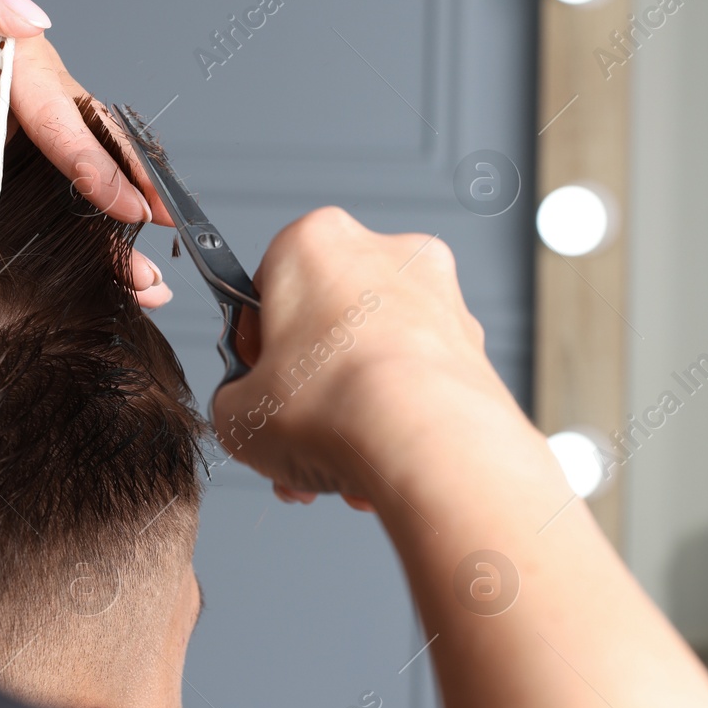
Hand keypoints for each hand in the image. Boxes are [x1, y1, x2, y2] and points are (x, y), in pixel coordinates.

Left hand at [0, 0, 171, 305]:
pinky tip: (99, 266)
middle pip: (83, 143)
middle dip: (126, 190)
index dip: (93, 154)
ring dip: (109, 226)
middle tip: (160, 229)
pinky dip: (70, 236)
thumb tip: (30, 15)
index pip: (58, 105)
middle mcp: (9, 90)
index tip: (121, 196)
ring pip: (70, 181)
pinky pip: (34, 205)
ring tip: (141, 273)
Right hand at [213, 207, 520, 506]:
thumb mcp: (236, 414)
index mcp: (314, 241)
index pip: (266, 285)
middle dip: (309, 384)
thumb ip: (234, 400)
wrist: (426, 445)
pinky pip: (417, 380)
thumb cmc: (336, 408)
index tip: (254, 379)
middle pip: (327, 322)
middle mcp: (383, 252)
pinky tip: (375, 464)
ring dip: (351, 410)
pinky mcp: (472, 343)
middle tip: (292, 428)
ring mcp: (437, 295)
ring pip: (375, 354)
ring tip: (332, 465)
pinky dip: (396, 419)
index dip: (255, 344)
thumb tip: (246, 412)